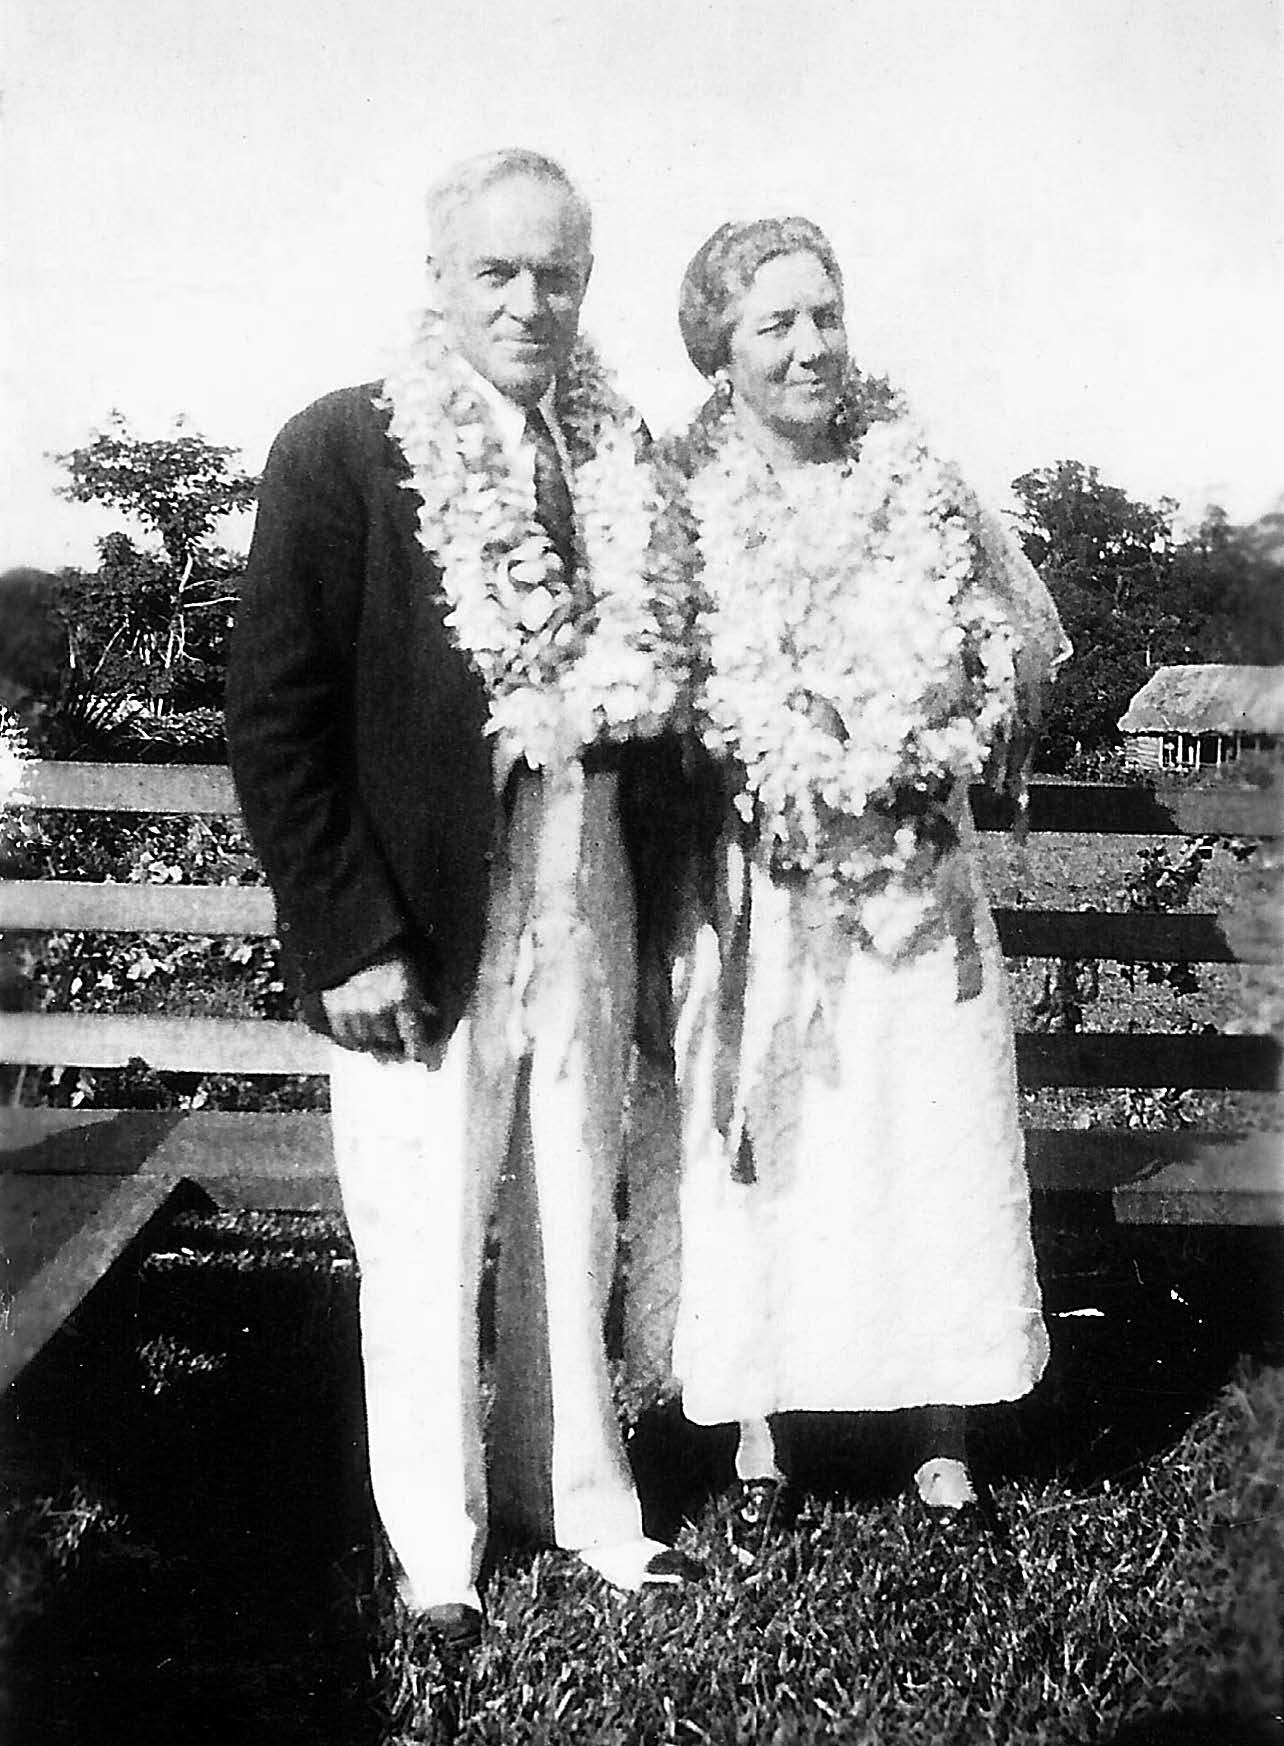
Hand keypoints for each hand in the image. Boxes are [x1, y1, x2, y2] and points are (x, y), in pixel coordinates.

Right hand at [320, 953, 442, 1064]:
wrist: (351, 933)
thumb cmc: (387, 948)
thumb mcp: (412, 967)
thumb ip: (420, 994)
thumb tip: (430, 1012)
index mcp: (402, 998)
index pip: (414, 1038)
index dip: (421, 1052)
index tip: (425, 1059)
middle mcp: (378, 1009)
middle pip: (390, 1046)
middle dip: (399, 1053)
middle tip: (402, 1057)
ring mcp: (354, 1011)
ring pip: (368, 1046)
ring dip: (377, 1052)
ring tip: (383, 1053)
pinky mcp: (334, 1009)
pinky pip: (344, 1038)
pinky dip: (354, 1045)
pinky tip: (360, 1044)